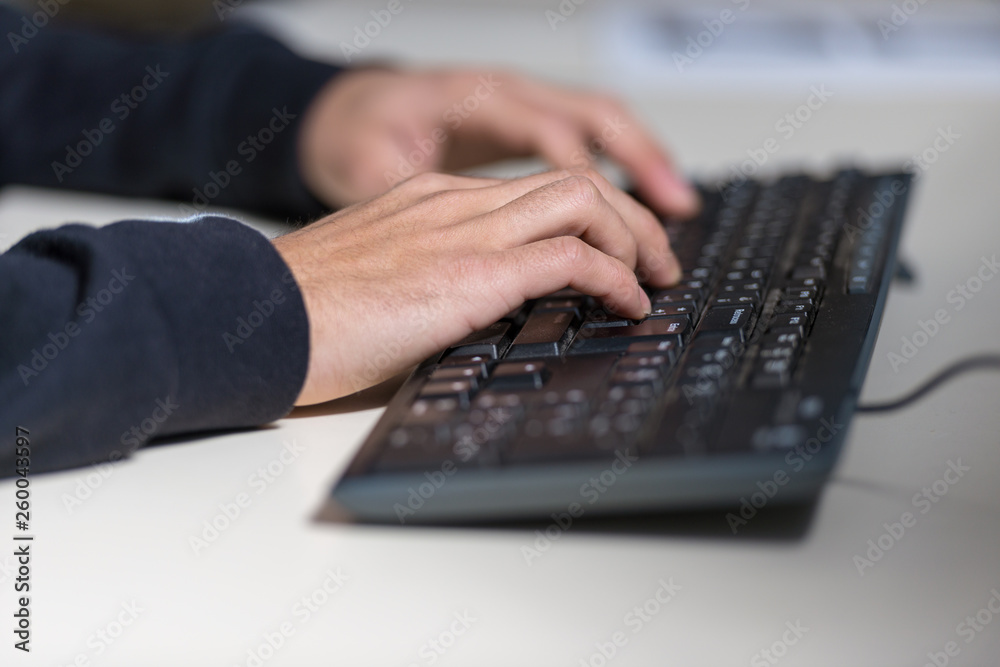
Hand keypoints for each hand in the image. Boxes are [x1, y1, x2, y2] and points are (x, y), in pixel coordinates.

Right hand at [272, 169, 679, 404]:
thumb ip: (427, 273)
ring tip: (652, 281)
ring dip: (635, 241)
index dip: (591, 214)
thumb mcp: (376, 275)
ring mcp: (463, 232)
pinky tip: (627, 304)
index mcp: (431, 199)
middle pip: (574, 182)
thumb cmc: (303, 311)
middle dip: (633, 220)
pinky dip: (614, 277)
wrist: (255, 320)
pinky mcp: (470, 273)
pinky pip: (571, 257)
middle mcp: (453, 203)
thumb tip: (469, 307)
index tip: (615, 249)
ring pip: (583, 203)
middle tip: (659, 262)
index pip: (534, 189)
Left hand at [297, 68, 698, 216]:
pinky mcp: (524, 121)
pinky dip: (622, 160)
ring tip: (679, 207)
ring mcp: (520, 101)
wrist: (344, 109)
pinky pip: (588, 131)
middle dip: (641, 166)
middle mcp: (506, 92)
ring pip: (601, 119)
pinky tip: (640, 193)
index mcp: (473, 98)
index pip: (550, 138)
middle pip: (594, 118)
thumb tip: (445, 243)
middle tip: (671, 222)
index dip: (586, 196)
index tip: (611, 248)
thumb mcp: (368, 169)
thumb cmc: (356, 136)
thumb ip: (413, 201)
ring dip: (644, 160)